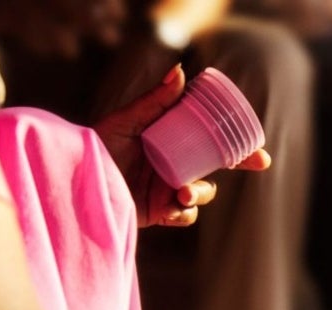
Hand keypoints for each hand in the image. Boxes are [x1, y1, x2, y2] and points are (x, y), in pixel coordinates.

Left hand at [92, 65, 270, 227]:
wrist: (73, 180)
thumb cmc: (95, 145)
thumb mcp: (126, 121)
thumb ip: (154, 102)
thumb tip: (181, 72)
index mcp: (170, 141)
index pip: (209, 139)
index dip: (236, 144)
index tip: (258, 148)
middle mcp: (173, 164)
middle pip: (215, 167)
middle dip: (238, 165)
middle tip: (254, 162)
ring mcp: (167, 189)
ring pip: (202, 193)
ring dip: (200, 193)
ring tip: (182, 193)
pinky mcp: (158, 212)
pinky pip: (184, 216)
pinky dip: (183, 213)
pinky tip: (171, 208)